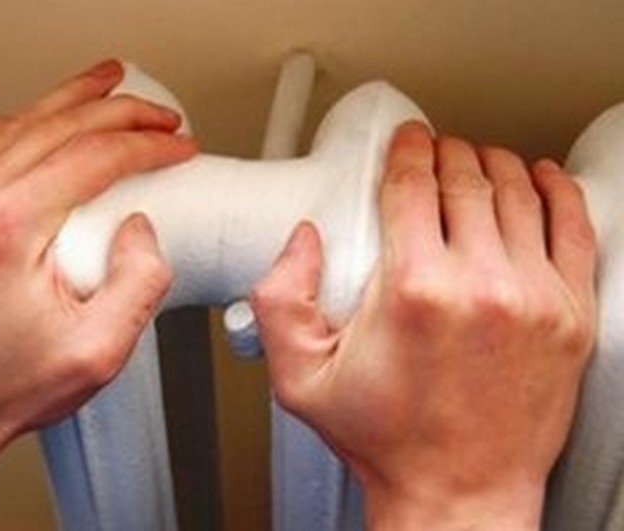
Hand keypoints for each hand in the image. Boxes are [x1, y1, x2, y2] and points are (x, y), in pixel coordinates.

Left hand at [0, 59, 196, 512]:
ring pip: (17, 123)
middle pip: (57, 127)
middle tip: (160, 115)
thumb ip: (140, 281)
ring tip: (110, 88)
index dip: (146, 145)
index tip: (177, 146)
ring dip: (71, 102)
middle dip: (121, 113)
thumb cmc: (10, 384)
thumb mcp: (100, 351)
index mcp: (4, 230)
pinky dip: (19, 122)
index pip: (92, 158)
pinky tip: (43, 120)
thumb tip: (141, 225)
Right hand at [252, 122, 596, 529]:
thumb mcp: (300, 378)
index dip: (407, 152)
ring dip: (494, 165)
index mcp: (414, 291)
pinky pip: (574, 227)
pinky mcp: (572, 315)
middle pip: (466, 181)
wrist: (458, 491)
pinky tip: (539, 177)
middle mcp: (481, 285)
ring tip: (476, 160)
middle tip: (435, 152)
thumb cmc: (386, 438)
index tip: (406, 141)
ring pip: (518, 194)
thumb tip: (303, 239)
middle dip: (447, 154)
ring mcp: (536, 297)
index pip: (413, 186)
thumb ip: (282, 300)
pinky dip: (556, 191)